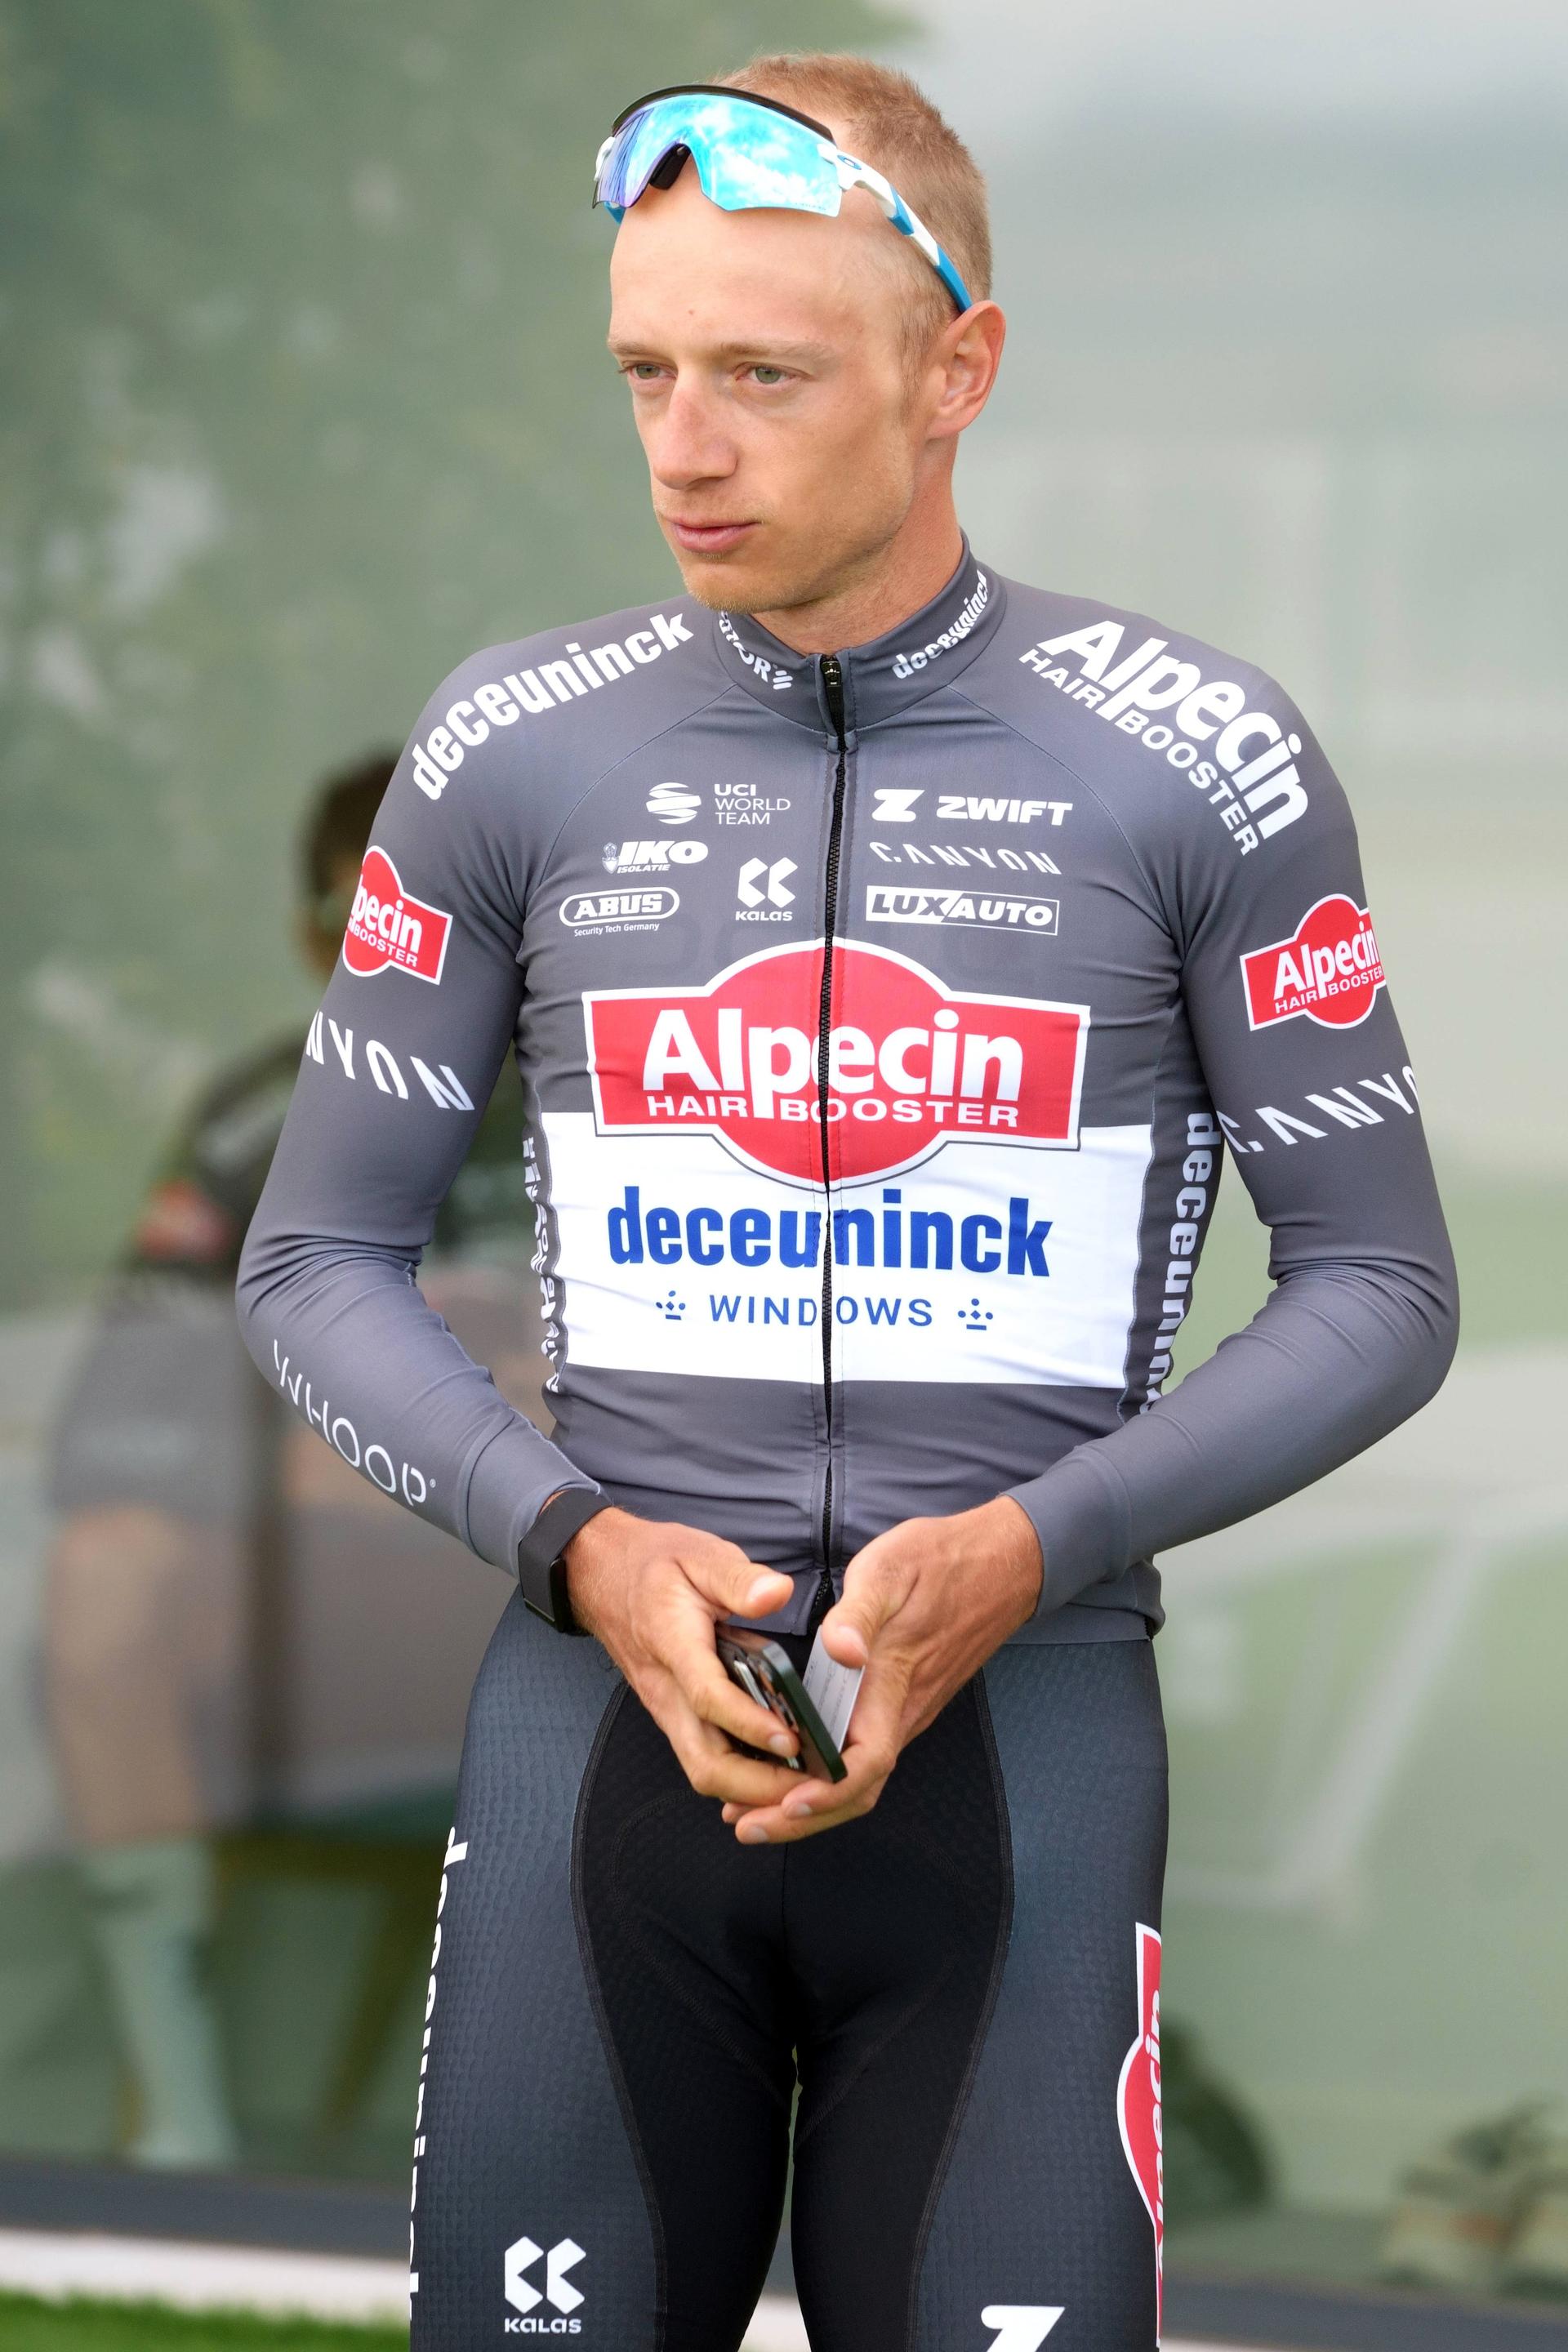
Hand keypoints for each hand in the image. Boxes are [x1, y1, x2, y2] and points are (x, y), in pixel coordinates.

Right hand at [565, 1506, 806, 1810]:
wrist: (601, 1573)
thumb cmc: (654, 1564)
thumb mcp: (699, 1554)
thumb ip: (738, 1578)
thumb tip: (776, 1593)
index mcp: (674, 1645)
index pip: (708, 1698)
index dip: (751, 1724)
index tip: (793, 1738)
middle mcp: (667, 1689)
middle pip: (704, 1762)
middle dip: (756, 1785)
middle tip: (810, 1783)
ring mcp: (667, 1707)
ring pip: (703, 1770)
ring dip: (751, 1788)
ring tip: (804, 1784)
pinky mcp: (673, 1714)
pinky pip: (704, 1758)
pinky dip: (740, 1775)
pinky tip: (777, 1769)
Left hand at [720, 1496, 1041, 1846]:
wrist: (1002, 1562)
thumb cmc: (941, 1562)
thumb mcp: (889, 1570)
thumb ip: (858, 1614)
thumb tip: (838, 1652)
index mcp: (893, 1683)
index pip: (867, 1762)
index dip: (828, 1793)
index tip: (788, 1803)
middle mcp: (902, 1709)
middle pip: (857, 1789)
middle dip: (803, 1817)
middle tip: (748, 1826)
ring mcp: (905, 1708)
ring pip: (859, 1777)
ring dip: (810, 1801)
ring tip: (756, 1810)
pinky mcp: (902, 1699)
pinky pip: (863, 1753)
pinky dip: (824, 1773)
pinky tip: (792, 1766)